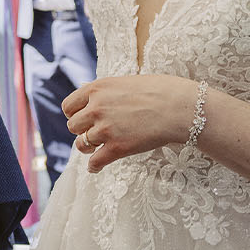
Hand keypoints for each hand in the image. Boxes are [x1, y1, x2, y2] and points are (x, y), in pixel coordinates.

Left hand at [62, 75, 197, 173]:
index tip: (82, 119)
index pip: (68, 107)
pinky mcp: (118, 148)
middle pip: (73, 126)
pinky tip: (95, 168)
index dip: (74, 114)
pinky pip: (95, 162)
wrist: (181, 107)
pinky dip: (93, 167)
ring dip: (87, 148)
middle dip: (82, 130)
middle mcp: (96, 108)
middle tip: (94, 132)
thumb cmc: (160, 91)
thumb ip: (105, 91)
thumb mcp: (125, 82)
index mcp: (96, 89)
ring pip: (81, 144)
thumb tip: (88, 92)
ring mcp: (106, 129)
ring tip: (95, 148)